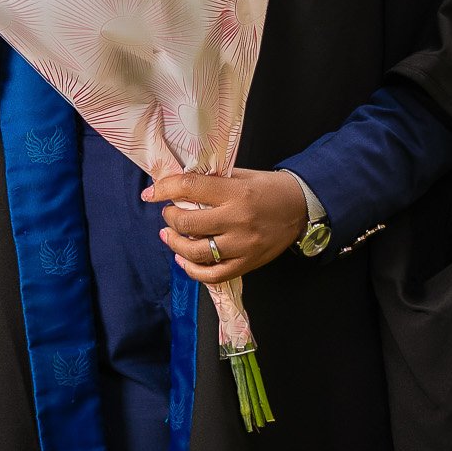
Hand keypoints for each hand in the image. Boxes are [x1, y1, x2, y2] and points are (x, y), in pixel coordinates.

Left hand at [141, 166, 307, 282]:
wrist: (301, 207)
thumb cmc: (268, 188)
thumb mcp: (240, 175)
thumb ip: (212, 181)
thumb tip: (177, 186)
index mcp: (235, 192)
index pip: (190, 188)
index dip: (164, 189)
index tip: (150, 193)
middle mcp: (238, 220)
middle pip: (188, 222)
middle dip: (170, 217)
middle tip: (168, 212)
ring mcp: (243, 246)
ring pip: (196, 252)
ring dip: (175, 243)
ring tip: (169, 235)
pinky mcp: (247, 264)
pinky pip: (213, 275)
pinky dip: (193, 270)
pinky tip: (183, 260)